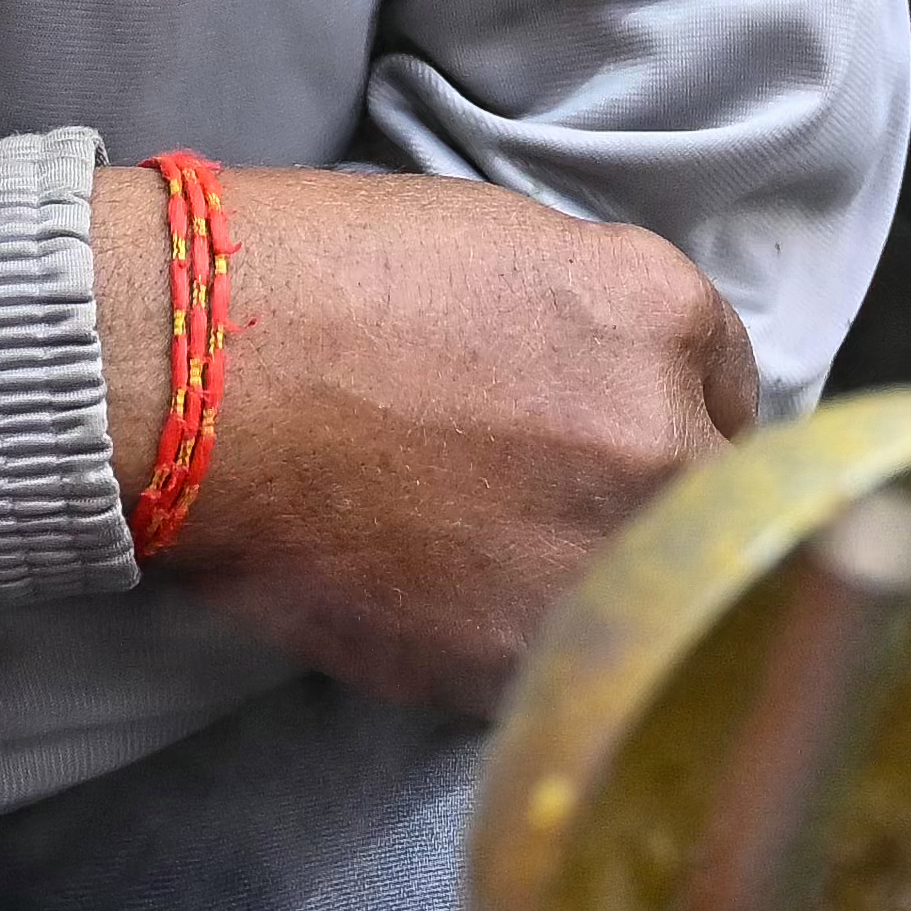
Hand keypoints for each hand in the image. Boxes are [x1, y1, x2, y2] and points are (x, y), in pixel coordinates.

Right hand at [105, 163, 758, 709]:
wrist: (180, 371)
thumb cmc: (306, 280)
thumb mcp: (497, 246)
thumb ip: (598, 325)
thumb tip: (631, 391)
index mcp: (656, 313)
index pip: (730, 391)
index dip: (670, 414)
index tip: (619, 432)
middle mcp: (656, 437)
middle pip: (712, 507)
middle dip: (652, 507)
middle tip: (556, 507)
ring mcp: (594, 557)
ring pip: (651, 603)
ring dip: (597, 590)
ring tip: (488, 560)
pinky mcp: (516, 653)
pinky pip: (561, 664)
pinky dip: (517, 645)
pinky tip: (441, 599)